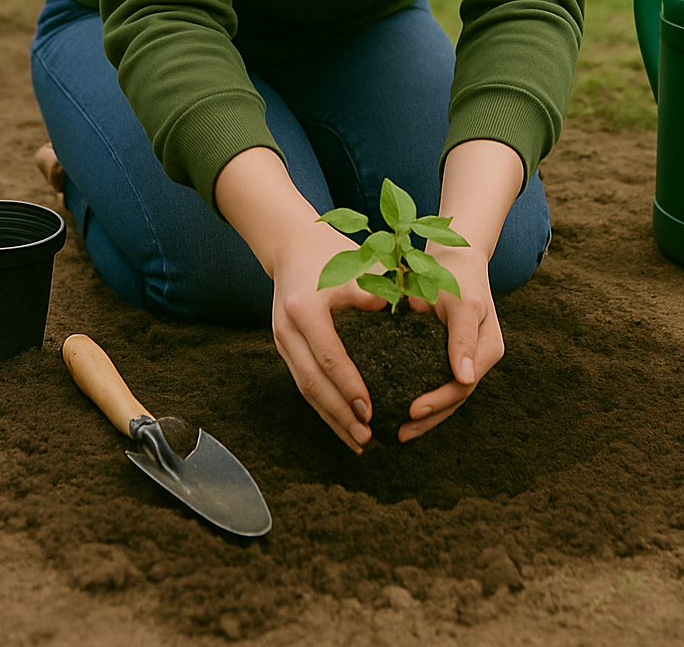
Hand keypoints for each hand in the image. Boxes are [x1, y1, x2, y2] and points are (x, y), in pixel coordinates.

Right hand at [214, 146, 383, 454]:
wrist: (290, 243)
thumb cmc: (332, 251)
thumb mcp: (358, 265)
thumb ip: (379, 288)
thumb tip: (402, 310)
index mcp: (306, 309)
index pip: (330, 357)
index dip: (349, 386)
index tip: (370, 410)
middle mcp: (287, 329)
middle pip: (313, 382)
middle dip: (338, 415)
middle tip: (365, 438)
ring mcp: (281, 339)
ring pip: (305, 388)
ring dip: (330, 417)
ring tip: (356, 441)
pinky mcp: (283, 346)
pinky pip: (303, 381)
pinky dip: (322, 404)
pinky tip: (340, 421)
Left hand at [398, 242, 503, 441]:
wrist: (455, 255)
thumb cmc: (458, 274)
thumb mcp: (462, 302)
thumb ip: (462, 337)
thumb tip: (464, 378)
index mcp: (487, 348)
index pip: (462, 385)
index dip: (438, 402)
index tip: (411, 411)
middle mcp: (479, 357)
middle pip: (456, 397)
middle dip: (431, 418)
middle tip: (400, 432)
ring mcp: (466, 357)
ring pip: (449, 395)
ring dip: (428, 416)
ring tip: (400, 432)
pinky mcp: (451, 354)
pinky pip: (439, 381)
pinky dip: (426, 397)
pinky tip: (402, 410)